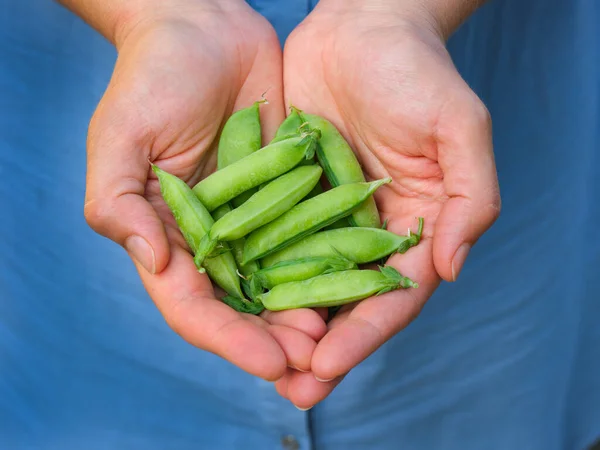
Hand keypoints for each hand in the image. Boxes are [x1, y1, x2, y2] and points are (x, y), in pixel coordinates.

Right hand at [81, 0, 326, 380]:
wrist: (206, 28)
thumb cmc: (153, 76)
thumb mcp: (121, 135)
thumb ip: (119, 202)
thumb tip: (154, 262)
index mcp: (168, 236)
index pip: (195, 306)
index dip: (231, 340)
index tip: (271, 362)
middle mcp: (213, 238)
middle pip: (244, 308)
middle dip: (277, 342)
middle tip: (316, 366)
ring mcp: (254, 219)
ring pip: (284, 282)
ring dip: (310, 316)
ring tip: (340, 342)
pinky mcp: (290, 194)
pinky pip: (312, 237)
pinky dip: (331, 267)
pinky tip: (358, 289)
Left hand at [278, 0, 500, 406]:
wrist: (362, 26)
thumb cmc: (417, 72)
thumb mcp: (460, 128)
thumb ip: (472, 200)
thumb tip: (452, 269)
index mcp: (416, 226)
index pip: (392, 294)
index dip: (363, 334)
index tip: (327, 366)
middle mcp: (369, 230)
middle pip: (345, 301)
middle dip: (319, 347)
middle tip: (289, 389)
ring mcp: (326, 215)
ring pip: (304, 281)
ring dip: (283, 325)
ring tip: (257, 364)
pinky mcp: (290, 194)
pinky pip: (271, 240)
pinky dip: (255, 273)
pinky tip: (232, 302)